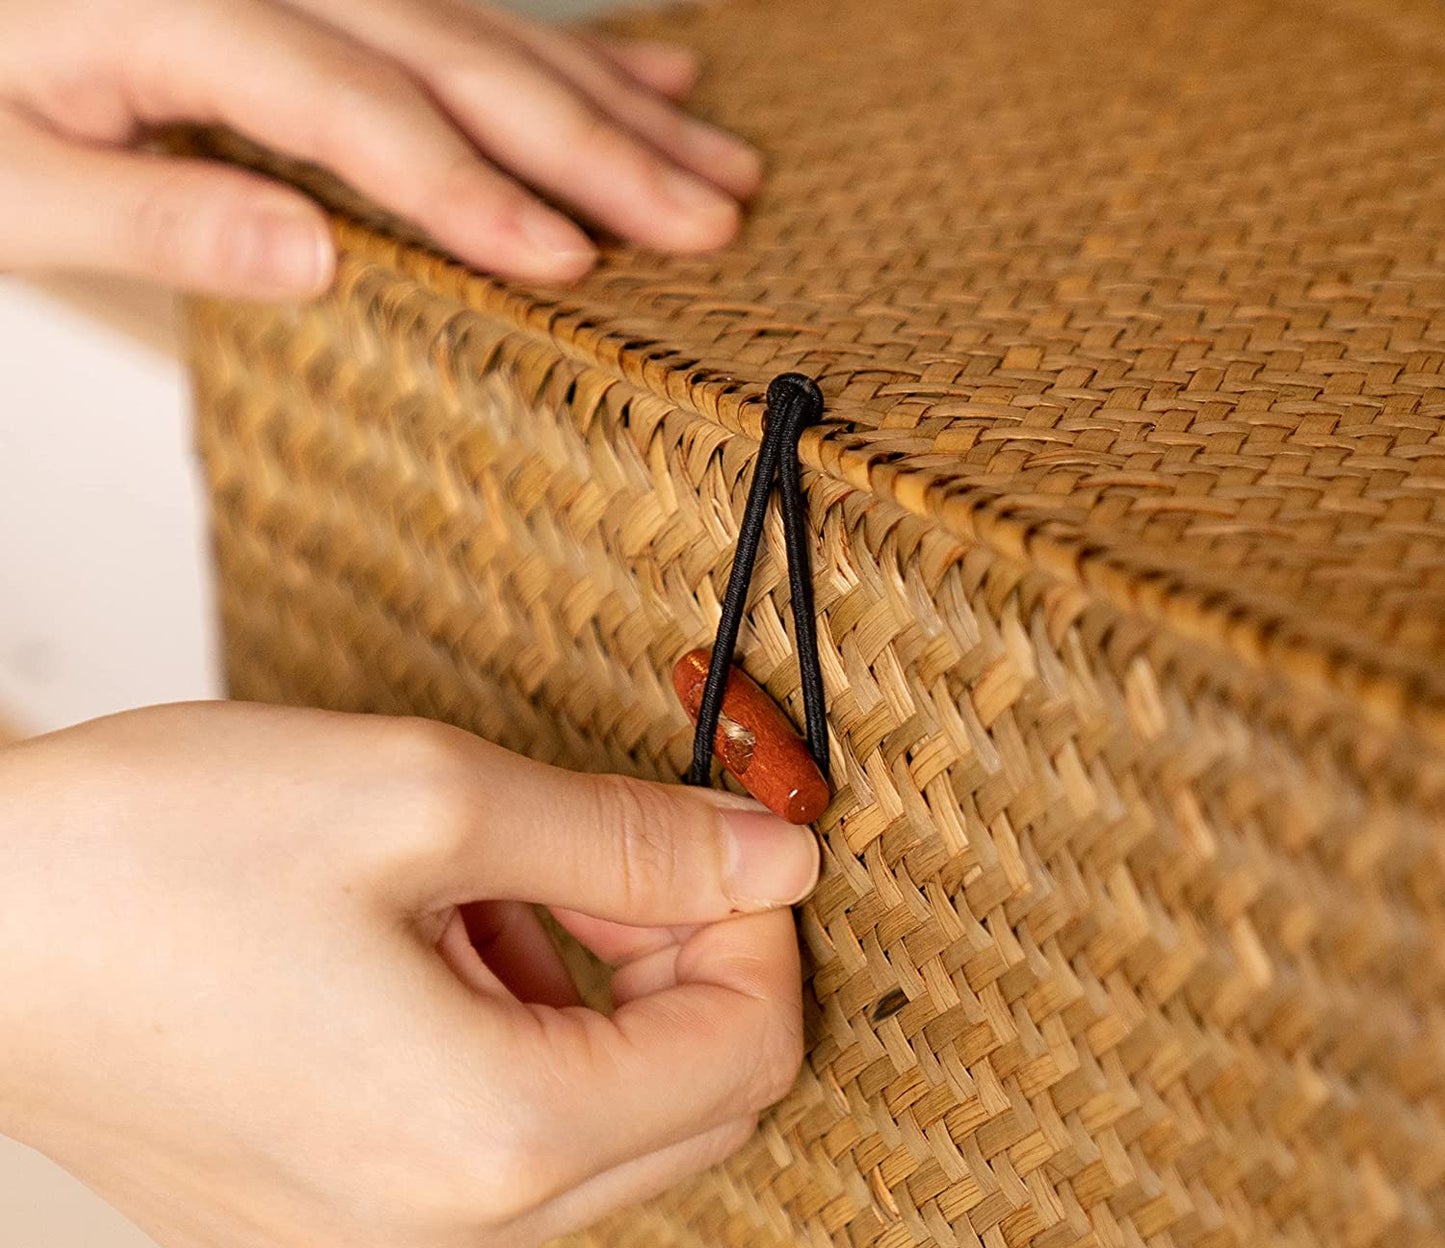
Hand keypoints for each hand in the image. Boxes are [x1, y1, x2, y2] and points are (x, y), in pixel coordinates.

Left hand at [0, 0, 760, 294]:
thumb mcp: (14, 189)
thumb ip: (159, 221)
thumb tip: (316, 258)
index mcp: (180, 11)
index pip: (360, 110)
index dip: (471, 188)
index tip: (571, 259)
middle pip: (460, 57)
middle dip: (596, 149)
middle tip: (706, 222)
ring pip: (492, 33)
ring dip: (619, 107)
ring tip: (722, 168)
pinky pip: (473, 15)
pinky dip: (578, 55)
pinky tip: (658, 75)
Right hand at [0, 703, 815, 1247]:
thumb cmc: (157, 856)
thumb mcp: (428, 798)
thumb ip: (632, 839)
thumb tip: (772, 856)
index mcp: (491, 1137)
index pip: (745, 1052)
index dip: (756, 929)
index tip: (718, 845)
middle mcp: (445, 1237)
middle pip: (689, 1111)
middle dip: (683, 969)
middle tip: (607, 858)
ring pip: (597, 1136)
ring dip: (594, 1004)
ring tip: (491, 893)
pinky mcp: (329, 1238)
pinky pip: (495, 1159)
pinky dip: (516, 1050)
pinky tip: (433, 955)